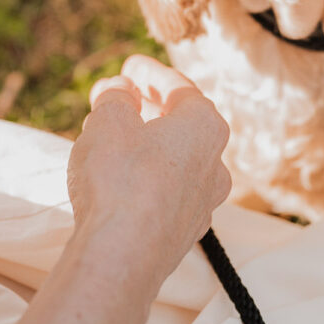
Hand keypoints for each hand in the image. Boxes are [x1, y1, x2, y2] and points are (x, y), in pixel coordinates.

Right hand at [67, 56, 230, 295]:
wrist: (122, 256)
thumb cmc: (119, 179)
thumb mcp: (109, 120)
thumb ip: (117, 97)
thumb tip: (122, 91)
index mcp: (205, 126)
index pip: (179, 87)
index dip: (150, 73)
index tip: (129, 66)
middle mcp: (214, 163)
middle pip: (182, 124)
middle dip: (148, 106)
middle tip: (118, 96)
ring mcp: (203, 202)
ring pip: (177, 160)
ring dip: (149, 143)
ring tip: (116, 136)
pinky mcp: (184, 232)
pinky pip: (168, 192)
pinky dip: (148, 177)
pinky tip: (123, 179)